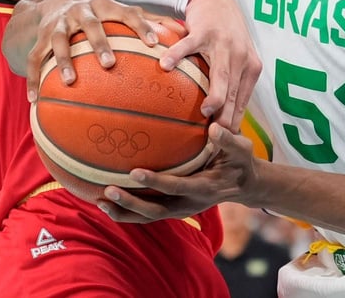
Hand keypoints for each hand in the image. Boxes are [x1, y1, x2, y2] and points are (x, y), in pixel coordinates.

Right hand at [22, 0, 160, 102]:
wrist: (58, 4)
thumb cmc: (100, 14)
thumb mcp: (121, 12)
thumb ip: (148, 21)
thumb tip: (181, 31)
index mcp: (105, 5)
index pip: (127, 12)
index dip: (141, 26)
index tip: (154, 44)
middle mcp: (80, 11)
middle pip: (90, 25)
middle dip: (99, 43)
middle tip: (110, 64)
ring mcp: (59, 24)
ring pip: (59, 41)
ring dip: (63, 60)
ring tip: (70, 81)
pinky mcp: (41, 37)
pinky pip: (34, 58)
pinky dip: (34, 79)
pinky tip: (35, 100)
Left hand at [96, 123, 256, 221]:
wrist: (244, 185)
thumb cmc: (241, 161)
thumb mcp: (241, 149)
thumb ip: (228, 140)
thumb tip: (213, 127)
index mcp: (204, 188)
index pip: (176, 187)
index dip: (155, 182)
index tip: (134, 172)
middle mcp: (190, 204)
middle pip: (156, 210)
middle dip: (131, 203)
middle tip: (108, 190)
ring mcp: (181, 210)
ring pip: (148, 217)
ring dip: (125, 211)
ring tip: (100, 201)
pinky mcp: (174, 209)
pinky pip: (148, 214)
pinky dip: (128, 211)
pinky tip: (107, 202)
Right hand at [160, 0, 261, 131]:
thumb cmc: (225, 36)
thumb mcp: (238, 60)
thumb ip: (234, 85)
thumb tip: (223, 121)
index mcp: (250, 66)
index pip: (243, 99)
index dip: (235, 121)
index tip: (225, 141)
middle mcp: (240, 56)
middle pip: (234, 91)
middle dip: (227, 115)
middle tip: (217, 135)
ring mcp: (223, 42)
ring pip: (220, 73)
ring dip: (214, 93)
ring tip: (203, 112)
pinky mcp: (204, 30)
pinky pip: (188, 46)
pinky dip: (177, 56)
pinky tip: (165, 66)